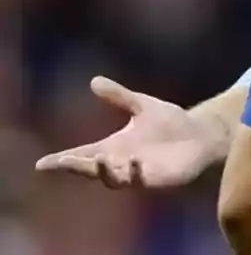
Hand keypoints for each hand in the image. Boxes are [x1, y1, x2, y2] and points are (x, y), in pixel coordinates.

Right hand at [35, 76, 222, 187]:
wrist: (200, 134)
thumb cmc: (170, 122)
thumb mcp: (142, 105)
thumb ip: (119, 96)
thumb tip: (94, 81)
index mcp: (113, 146)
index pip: (82, 155)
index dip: (62, 161)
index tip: (41, 164)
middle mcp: (120, 162)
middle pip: (90, 169)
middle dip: (76, 167)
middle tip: (63, 162)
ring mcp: (136, 173)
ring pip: (112, 179)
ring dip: (104, 171)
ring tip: (100, 158)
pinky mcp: (155, 178)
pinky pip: (139, 179)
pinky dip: (133, 173)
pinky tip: (133, 162)